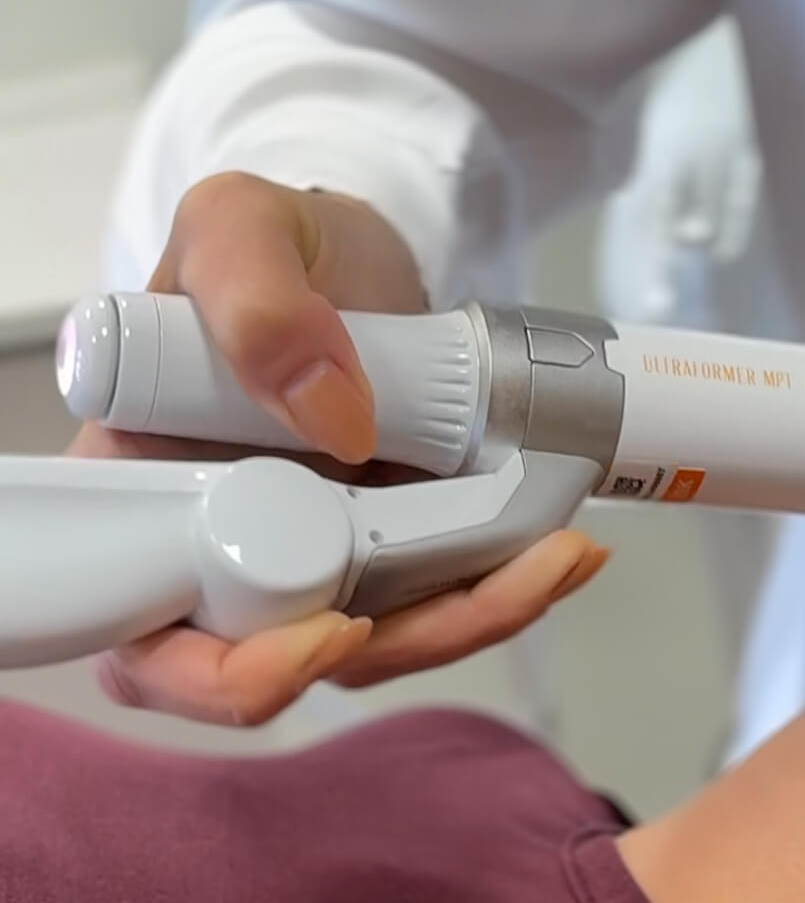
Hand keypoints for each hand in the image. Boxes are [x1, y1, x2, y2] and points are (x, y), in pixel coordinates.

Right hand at [79, 173, 607, 725]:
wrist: (349, 253)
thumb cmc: (268, 247)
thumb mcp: (237, 225)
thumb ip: (253, 298)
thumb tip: (331, 414)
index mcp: (142, 506)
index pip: (151, 652)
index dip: (230, 677)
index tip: (333, 630)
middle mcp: (212, 562)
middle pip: (286, 671)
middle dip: (404, 643)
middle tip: (503, 583)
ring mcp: (302, 571)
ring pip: (378, 648)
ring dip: (477, 617)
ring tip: (563, 554)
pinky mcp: (380, 562)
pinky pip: (432, 604)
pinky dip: (501, 587)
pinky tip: (564, 545)